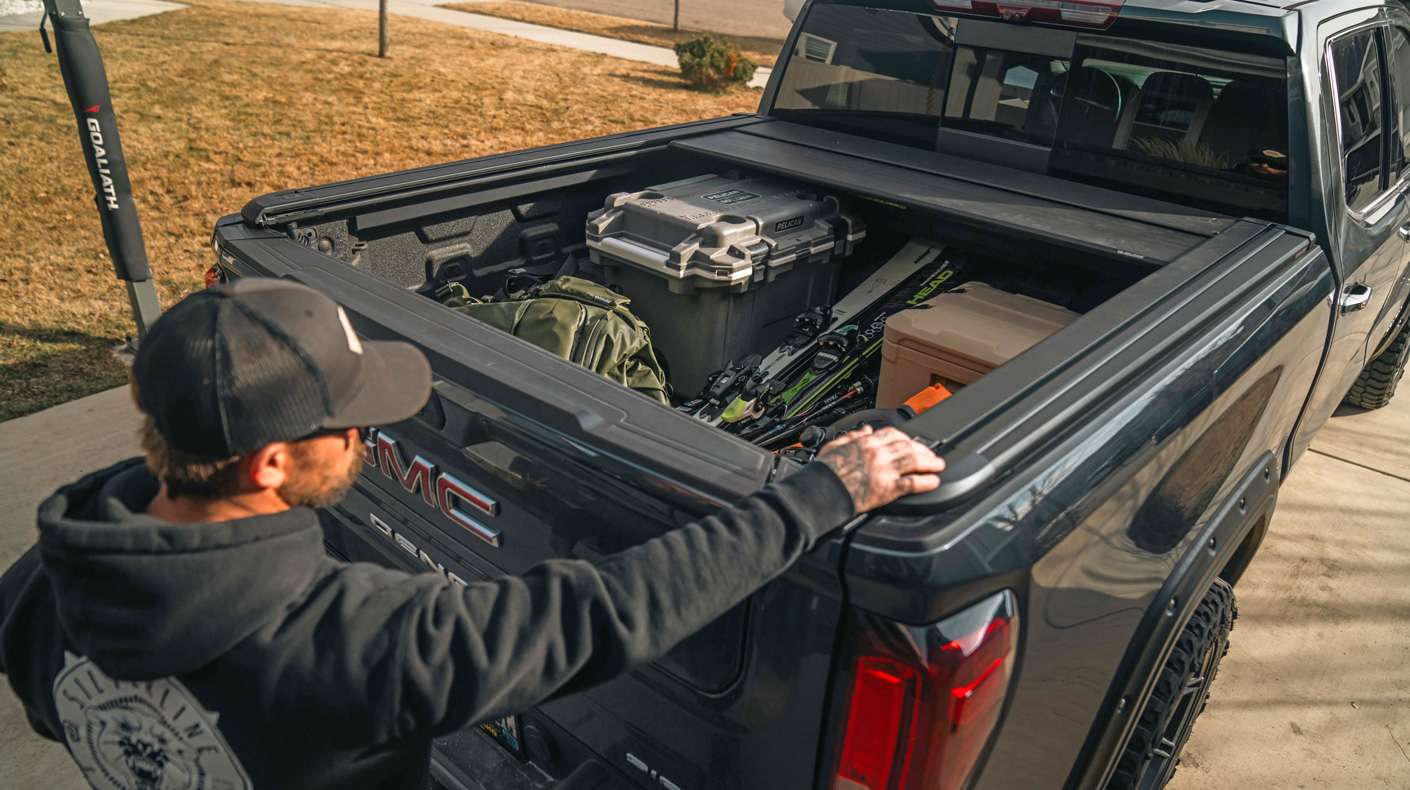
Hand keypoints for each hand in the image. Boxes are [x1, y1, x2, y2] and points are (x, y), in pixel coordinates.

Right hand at [814, 426, 944, 512]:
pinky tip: (933, 481)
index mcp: (866, 444)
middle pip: (908, 446)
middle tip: (931, 454)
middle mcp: (878, 454)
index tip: (912, 441)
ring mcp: (884, 471)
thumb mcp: (835, 446)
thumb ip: (852, 436)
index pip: (893, 434)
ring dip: (929, 463)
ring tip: (938, 465)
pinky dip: (926, 482)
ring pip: (914, 461)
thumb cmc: (825, 472)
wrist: (822, 492)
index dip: (906, 437)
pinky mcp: (887, 489)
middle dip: (923, 449)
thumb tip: (864, 431)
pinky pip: (912, 483)